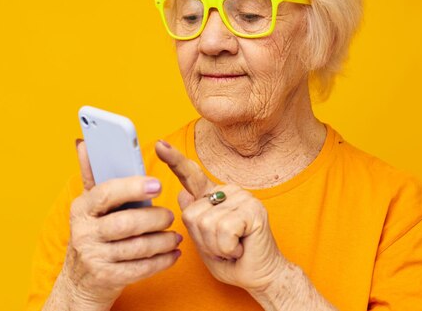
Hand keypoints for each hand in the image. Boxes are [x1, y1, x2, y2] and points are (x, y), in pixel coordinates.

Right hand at [58, 140, 182, 308]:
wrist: (79, 281)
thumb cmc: (92, 233)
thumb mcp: (88, 205)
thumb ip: (92, 174)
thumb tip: (84, 143)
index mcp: (81, 208)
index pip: (106, 193)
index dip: (133, 187)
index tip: (157, 184)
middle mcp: (83, 233)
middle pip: (126, 223)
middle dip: (154, 218)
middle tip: (170, 215)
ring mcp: (94, 257)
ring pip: (137, 247)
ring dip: (162, 241)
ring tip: (175, 236)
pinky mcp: (107, 278)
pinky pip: (141, 268)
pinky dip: (162, 261)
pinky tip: (173, 254)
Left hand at [155, 140, 287, 291]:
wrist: (260, 276)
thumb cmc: (232, 261)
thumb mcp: (204, 242)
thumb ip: (195, 219)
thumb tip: (182, 194)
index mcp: (214, 198)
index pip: (190, 175)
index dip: (174, 160)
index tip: (160, 145)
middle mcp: (228, 192)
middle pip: (191, 214)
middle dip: (202, 240)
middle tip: (223, 246)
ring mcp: (242, 198)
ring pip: (206, 223)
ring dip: (215, 246)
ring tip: (232, 247)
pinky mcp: (253, 209)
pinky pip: (223, 230)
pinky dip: (227, 248)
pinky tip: (240, 248)